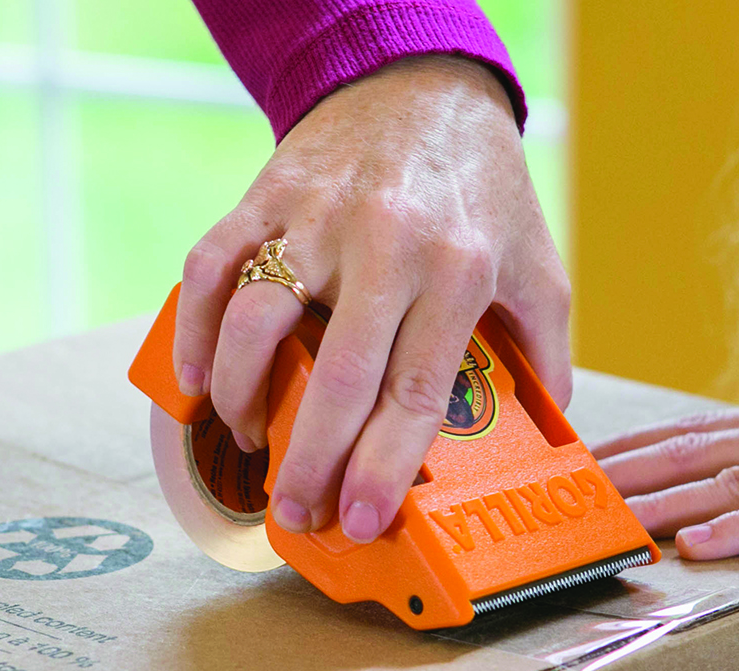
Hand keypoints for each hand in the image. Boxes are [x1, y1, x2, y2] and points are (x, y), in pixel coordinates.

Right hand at [172, 55, 569, 542]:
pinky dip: (192, 330)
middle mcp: (388, 245)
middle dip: (308, 461)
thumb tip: (546, 432)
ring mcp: (319, 218)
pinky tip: (196, 381)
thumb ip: (546, 349)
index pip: (415, 392)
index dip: (384, 467)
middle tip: (295, 513)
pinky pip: (212, 268)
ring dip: (239, 398)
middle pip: (336, 376)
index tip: (360, 519)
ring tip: (248, 439)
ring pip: (256, 323)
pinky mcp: (268, 194)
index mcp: (459, 270)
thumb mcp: (536, 261)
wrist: (422, 83)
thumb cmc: (479, 184)